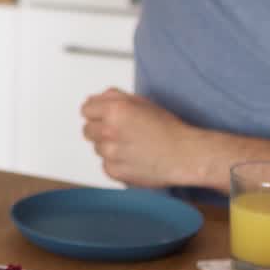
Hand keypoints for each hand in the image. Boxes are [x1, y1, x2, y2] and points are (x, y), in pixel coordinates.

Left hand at [81, 88, 201, 187]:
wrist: (184, 155)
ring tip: (132, 145)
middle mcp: (108, 131)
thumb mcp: (142, 102)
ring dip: (108, 146)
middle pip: (87, 130)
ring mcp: (110, 153)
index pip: (86, 109)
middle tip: (121, 131)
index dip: (96, 112)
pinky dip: (115, 162)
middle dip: (99, 129)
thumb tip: (95, 99)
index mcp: (114, 110)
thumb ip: (114, 97)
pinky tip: (133, 157)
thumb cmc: (168, 129)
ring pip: (97, 148)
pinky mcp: (114, 171)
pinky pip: (105, 164)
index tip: (103, 116)